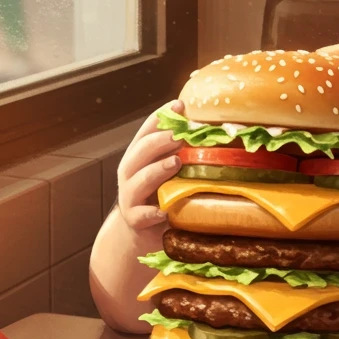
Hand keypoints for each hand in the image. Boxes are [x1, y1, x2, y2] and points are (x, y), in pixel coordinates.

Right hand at [117, 100, 185, 228]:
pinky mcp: (134, 220)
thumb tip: (209, 128)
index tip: (180, 104)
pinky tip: (164, 212)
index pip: (146, 131)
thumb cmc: (160, 194)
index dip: (161, 116)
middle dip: (160, 140)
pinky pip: (141, 215)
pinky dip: (151, 213)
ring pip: (139, 180)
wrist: (140, 233)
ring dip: (157, 170)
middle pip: (140, 151)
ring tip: (175, 163)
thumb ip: (179, 151)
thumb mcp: (167, 170)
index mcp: (139, 155)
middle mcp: (130, 172)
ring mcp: (129, 196)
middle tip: (179, 135)